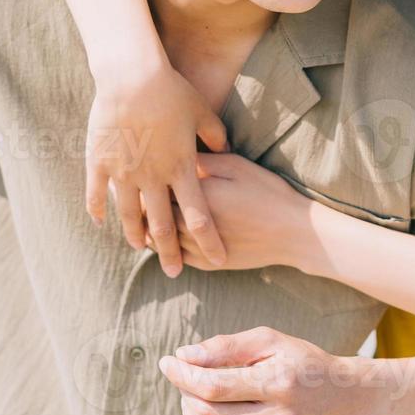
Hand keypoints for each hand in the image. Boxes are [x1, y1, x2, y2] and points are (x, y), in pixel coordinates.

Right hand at [88, 59, 229, 275]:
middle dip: (170, 253)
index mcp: (181, 168)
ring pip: (129, 216)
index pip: (199, 217)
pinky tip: (101, 222)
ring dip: (136, 236)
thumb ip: (215, 136)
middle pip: (162, 227)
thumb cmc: (171, 90)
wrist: (132, 76)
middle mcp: (152, 177)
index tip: (219, 260)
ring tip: (140, 248)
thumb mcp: (202, 112)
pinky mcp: (99, 162)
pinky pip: (97, 194)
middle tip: (174, 272)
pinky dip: (98, 210)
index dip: (209, 241)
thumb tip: (227, 151)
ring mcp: (123, 172)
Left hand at [145, 153, 316, 272]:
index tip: (128, 166)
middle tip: (121, 188)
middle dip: (134, 202)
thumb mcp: (237, 166)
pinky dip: (162, 246)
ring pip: (157, 239)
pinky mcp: (206, 264)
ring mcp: (197, 248)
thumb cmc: (267, 192)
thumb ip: (204, 159)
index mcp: (196, 195)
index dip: (138, 176)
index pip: (153, 186)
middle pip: (148, 216)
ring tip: (133, 215)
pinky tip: (156, 237)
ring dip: (143, 227)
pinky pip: (174, 255)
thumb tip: (178, 150)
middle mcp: (191, 224)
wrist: (293, 232)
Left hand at [160, 327, 396, 414]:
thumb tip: (186, 354)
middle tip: (182, 370)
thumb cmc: (305, 362)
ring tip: (195, 387)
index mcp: (277, 383)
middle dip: (184, 390)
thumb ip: (228, 347)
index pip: (215, 385)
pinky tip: (210, 404)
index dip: (183, 374)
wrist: (342, 399)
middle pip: (207, 412)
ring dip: (191, 408)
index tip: (168, 361)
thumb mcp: (272, 342)